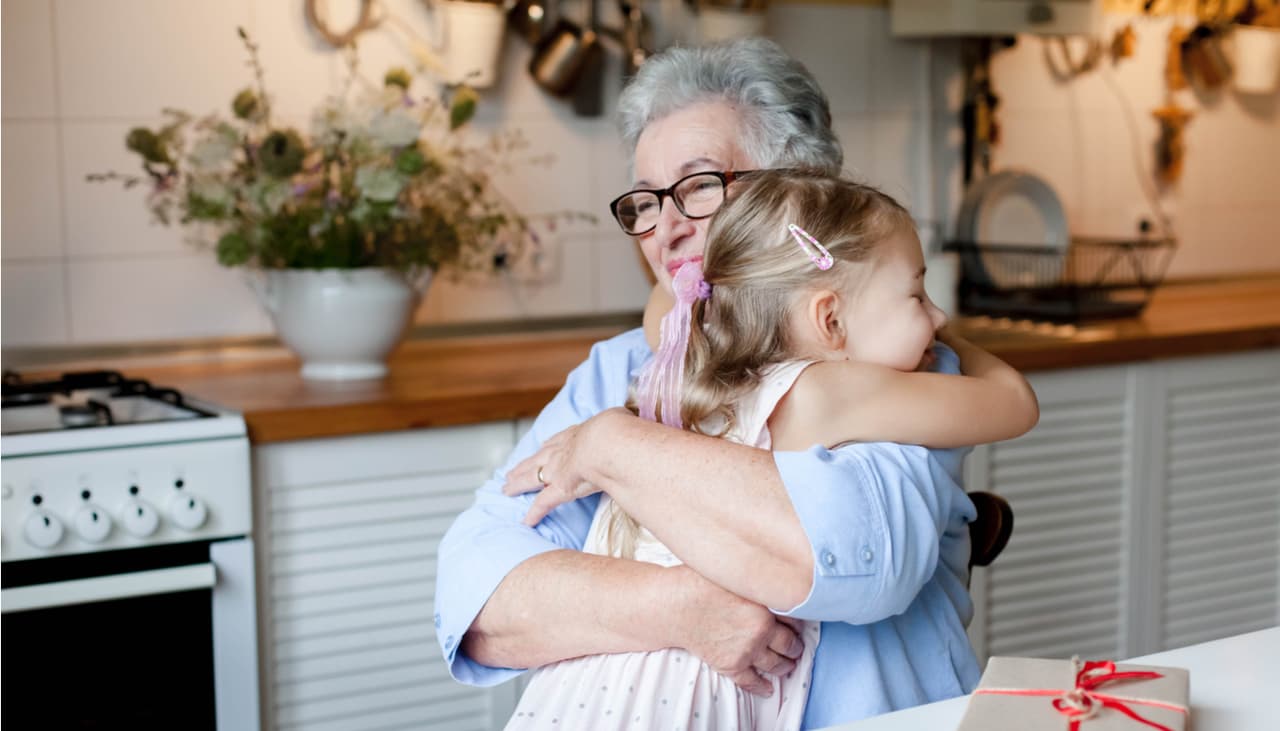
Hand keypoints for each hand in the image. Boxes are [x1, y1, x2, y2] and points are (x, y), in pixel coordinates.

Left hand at [503, 408, 629, 525]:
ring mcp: (558, 469)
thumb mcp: (622, 420)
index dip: (549, 446)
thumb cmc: (619, 430)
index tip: (542, 447)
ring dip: (518, 483)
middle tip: (511, 471)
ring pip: (532, 477)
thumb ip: (625, 424)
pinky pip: (543, 503)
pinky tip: (526, 521)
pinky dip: (534, 513)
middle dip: (525, 465)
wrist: (609, 442)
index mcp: (579, 434)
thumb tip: (635, 423)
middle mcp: (563, 450)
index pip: (559, 440)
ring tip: (507, 487)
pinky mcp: (559, 489)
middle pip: (539, 458)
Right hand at [670, 565, 805, 696]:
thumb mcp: (735, 571)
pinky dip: (762, 686)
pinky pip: (752, 680)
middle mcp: (761, 629)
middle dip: (796, 646)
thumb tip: (773, 574)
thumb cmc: (698, 581)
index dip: (798, 619)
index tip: (797, 622)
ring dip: (785, 666)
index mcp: (766, 603)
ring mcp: (747, 650)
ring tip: (788, 665)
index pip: (796, 616)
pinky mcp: (731, 665)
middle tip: (797, 647)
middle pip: (791, 643)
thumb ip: (757, 578)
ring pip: (777, 664)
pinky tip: (767, 688)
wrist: (673, 605)